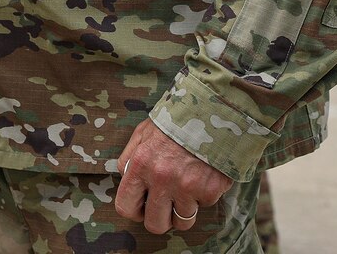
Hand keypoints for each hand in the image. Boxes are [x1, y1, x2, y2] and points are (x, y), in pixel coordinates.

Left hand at [114, 119, 233, 234]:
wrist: (211, 111)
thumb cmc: (174, 122)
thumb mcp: (143, 133)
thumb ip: (130, 157)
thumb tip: (125, 178)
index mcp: (140, 165)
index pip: (126, 206)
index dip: (134, 211)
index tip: (142, 207)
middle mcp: (161, 179)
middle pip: (155, 224)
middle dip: (160, 219)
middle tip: (166, 206)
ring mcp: (187, 187)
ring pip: (182, 222)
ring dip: (184, 210)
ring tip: (186, 190)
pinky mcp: (210, 190)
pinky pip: (204, 206)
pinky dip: (203, 195)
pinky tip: (203, 176)